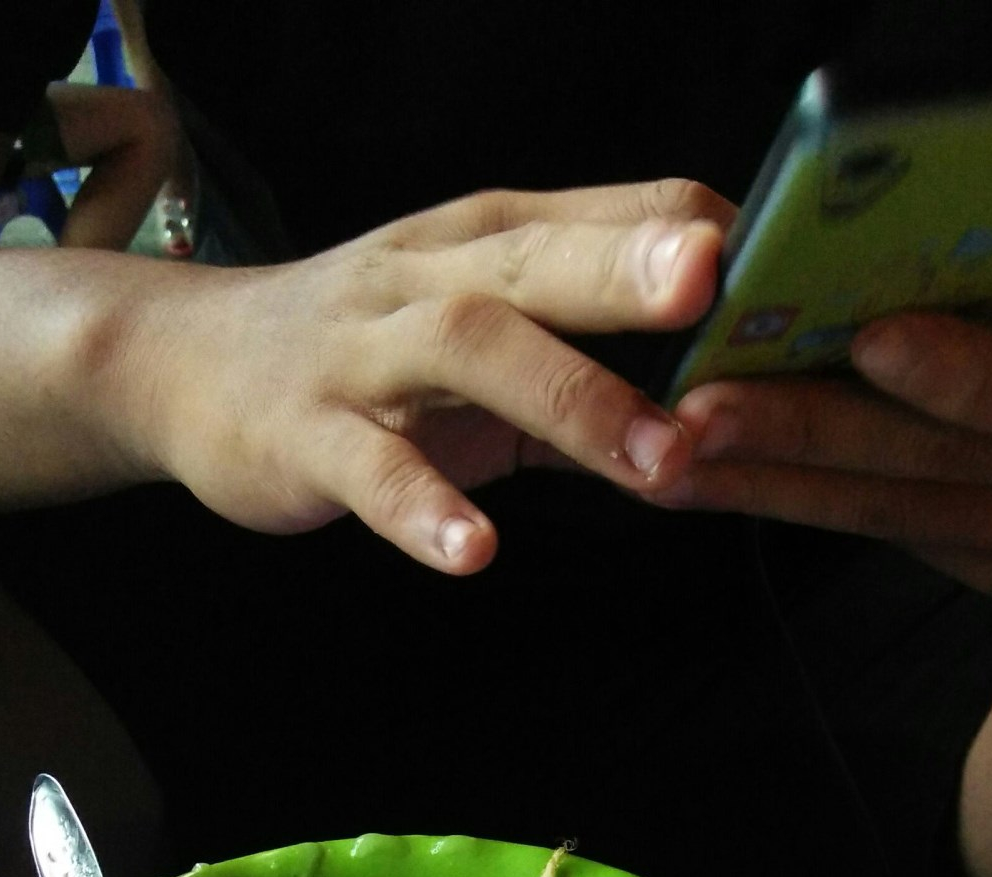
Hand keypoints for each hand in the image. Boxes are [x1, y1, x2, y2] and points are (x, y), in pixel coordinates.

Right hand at [102, 180, 728, 571]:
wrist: (188, 367)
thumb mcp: (486, 318)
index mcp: (494, 240)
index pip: (614, 212)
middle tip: (718, 289)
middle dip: (630, 272)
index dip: (706, 235)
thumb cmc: (369, 350)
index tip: (803, 265)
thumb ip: (596, 344)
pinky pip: (370, 473)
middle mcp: (433, 277)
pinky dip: (424, 511)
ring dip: (569, 401)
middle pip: (539, 259)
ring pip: (468, 350)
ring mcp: (365, 354)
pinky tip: (475, 550)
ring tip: (653, 462)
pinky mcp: (306, 435)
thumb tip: (729, 376)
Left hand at [658, 227, 991, 606]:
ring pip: (899, 518)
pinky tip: (723, 481)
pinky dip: (805, 505)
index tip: (865, 340)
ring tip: (671, 456)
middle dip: (808, 439)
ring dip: (773, 487)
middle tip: (697, 415)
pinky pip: (898, 539)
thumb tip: (885, 225)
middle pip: (944, 468)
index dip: (964, 373)